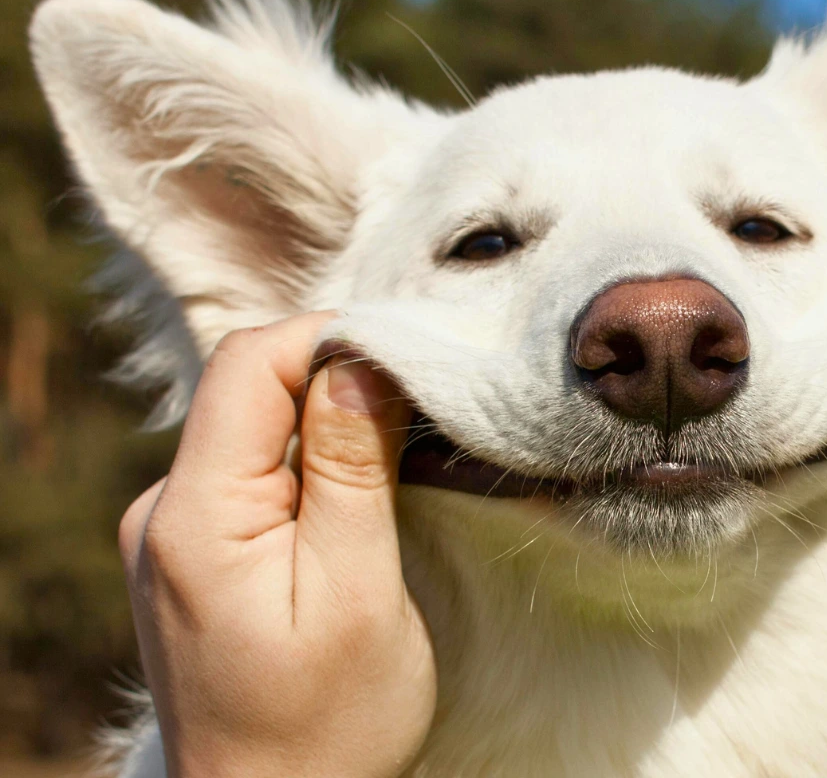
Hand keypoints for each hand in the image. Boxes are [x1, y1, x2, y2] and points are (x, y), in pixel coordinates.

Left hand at [118, 313, 434, 777]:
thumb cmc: (327, 726)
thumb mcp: (358, 594)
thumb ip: (351, 470)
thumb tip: (360, 359)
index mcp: (195, 516)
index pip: (250, 363)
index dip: (332, 340)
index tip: (414, 364)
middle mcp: (165, 512)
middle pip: (249, 390)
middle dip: (338, 382)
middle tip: (423, 414)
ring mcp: (173, 535)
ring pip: (255, 430)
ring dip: (327, 427)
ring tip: (399, 462)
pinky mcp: (194, 556)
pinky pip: (250, 475)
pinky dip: (307, 468)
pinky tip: (354, 502)